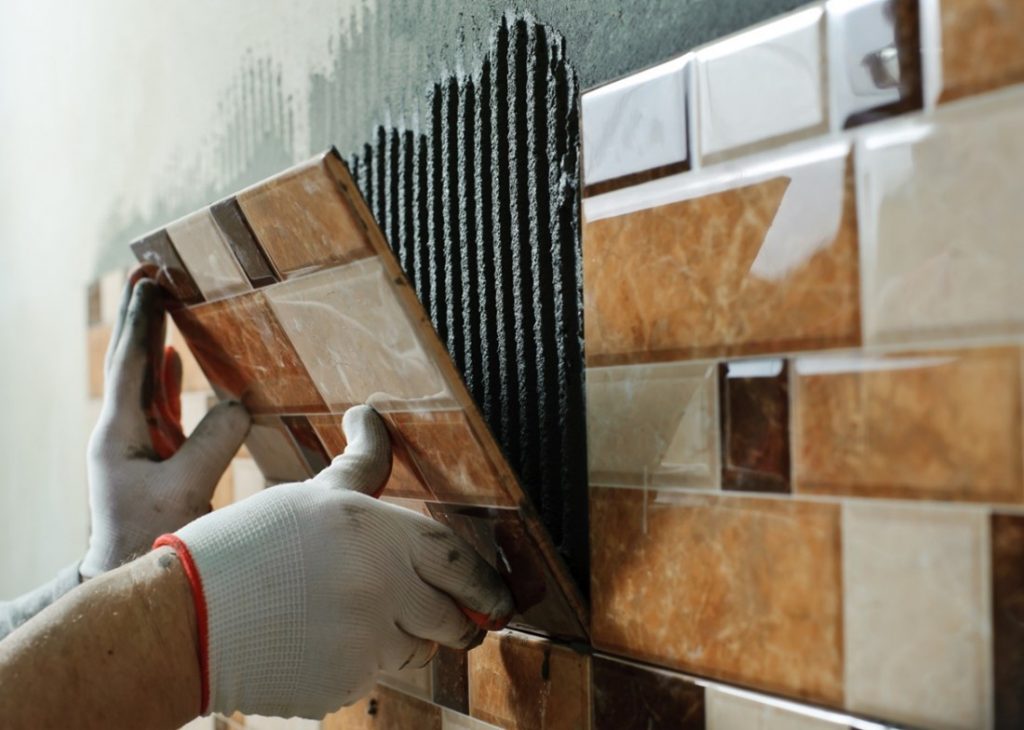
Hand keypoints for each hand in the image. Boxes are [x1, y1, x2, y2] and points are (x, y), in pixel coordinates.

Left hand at [81, 276, 250, 579]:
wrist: (127, 575)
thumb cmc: (152, 538)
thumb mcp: (186, 489)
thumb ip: (214, 442)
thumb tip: (238, 404)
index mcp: (119, 432)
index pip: (131, 363)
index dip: (144, 321)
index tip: (150, 282)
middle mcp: (120, 430)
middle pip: (131, 361)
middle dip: (142, 317)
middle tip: (150, 274)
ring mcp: (132, 443)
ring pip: (142, 378)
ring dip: (153, 338)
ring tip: (162, 301)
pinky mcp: (148, 455)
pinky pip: (156, 403)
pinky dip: (163, 374)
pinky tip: (171, 356)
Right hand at [156, 406, 514, 718]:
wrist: (186, 616)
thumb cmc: (247, 546)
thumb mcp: (311, 495)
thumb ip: (360, 467)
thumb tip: (370, 417)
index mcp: (380, 535)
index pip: (461, 563)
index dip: (489, 585)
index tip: (500, 600)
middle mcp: (384, 589)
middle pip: (454, 619)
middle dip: (456, 621)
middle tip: (447, 617)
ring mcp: (365, 644)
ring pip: (416, 652)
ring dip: (405, 640)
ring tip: (357, 618)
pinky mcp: (343, 686)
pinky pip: (375, 678)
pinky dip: (362, 665)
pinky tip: (322, 641)